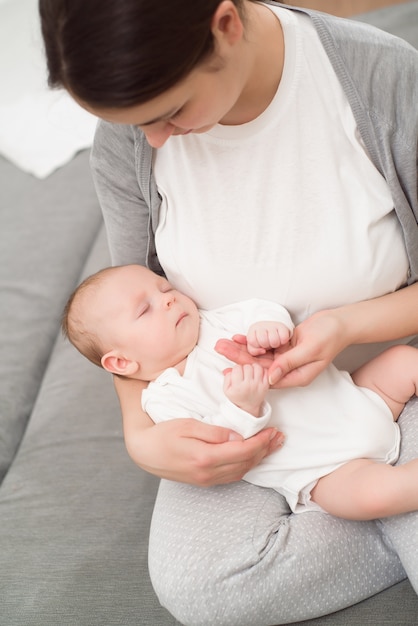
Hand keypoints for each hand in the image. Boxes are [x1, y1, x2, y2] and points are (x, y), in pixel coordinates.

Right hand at [125, 418, 284, 485]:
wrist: (144, 452)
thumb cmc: (163, 433)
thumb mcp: (188, 425)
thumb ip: (215, 432)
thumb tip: (238, 436)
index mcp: (205, 457)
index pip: (242, 451)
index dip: (261, 442)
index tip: (272, 430)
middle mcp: (208, 473)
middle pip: (246, 463)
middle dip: (265, 450)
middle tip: (279, 437)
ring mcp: (206, 480)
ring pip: (241, 472)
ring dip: (258, 459)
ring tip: (271, 446)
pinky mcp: (204, 481)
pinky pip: (231, 476)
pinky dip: (246, 465)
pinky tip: (252, 457)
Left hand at [216, 309, 347, 388]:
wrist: (340, 322)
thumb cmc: (330, 336)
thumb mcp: (309, 350)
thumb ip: (289, 362)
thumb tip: (270, 377)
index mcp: (296, 376)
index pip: (267, 378)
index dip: (247, 374)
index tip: (230, 370)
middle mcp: (289, 369)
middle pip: (259, 366)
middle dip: (239, 358)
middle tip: (220, 349)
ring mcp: (287, 357)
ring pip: (260, 355)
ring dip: (242, 349)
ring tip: (223, 343)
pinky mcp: (285, 346)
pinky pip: (266, 345)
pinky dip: (253, 340)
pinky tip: (238, 337)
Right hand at [223, 363, 268, 415]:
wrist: (248, 407)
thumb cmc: (237, 397)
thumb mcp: (227, 390)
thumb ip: (227, 377)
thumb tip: (229, 369)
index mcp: (238, 386)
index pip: (237, 368)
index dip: (236, 369)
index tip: (237, 373)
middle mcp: (249, 385)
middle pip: (247, 366)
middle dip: (244, 368)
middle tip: (244, 373)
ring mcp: (258, 385)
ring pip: (257, 367)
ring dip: (253, 367)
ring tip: (251, 372)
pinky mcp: (266, 385)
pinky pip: (265, 372)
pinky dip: (262, 370)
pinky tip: (257, 374)